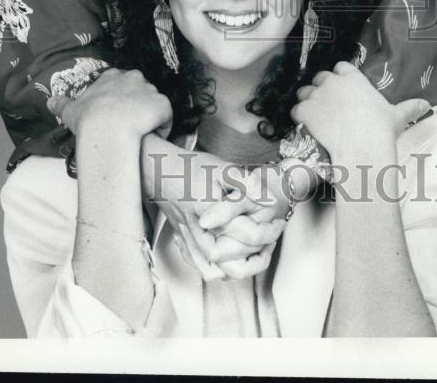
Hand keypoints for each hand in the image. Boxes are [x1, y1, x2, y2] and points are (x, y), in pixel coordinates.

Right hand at [47, 67, 171, 142]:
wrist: (108, 130)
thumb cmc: (88, 120)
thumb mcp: (71, 110)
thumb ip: (62, 104)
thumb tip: (50, 101)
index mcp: (114, 77)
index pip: (121, 83)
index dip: (119, 99)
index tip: (114, 113)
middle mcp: (135, 78)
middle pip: (140, 92)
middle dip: (136, 106)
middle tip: (126, 125)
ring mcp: (151, 90)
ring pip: (153, 105)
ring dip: (148, 118)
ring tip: (138, 136)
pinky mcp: (164, 105)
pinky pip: (166, 118)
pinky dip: (161, 129)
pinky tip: (151, 140)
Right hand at [154, 155, 287, 280]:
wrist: (157, 170)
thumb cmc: (190, 166)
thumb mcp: (221, 167)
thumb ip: (245, 183)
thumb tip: (269, 197)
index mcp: (209, 209)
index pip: (245, 232)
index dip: (268, 230)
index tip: (279, 222)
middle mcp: (197, 229)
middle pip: (231, 258)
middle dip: (258, 254)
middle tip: (272, 239)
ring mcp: (187, 238)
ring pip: (215, 269)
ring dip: (239, 268)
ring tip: (257, 255)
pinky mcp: (183, 241)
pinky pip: (200, 266)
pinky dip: (219, 270)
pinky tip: (233, 260)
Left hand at [290, 61, 428, 165]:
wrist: (362, 146)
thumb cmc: (381, 129)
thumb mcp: (398, 116)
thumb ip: (410, 107)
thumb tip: (427, 105)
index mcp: (353, 78)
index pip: (341, 68)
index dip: (340, 78)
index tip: (343, 89)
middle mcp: (332, 81)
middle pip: (321, 77)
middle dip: (322, 88)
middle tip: (329, 104)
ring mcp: (316, 95)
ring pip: (305, 91)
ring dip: (308, 100)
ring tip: (315, 114)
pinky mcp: (304, 110)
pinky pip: (295, 109)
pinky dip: (299, 116)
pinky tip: (304, 125)